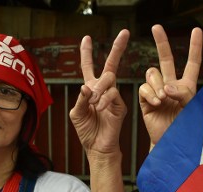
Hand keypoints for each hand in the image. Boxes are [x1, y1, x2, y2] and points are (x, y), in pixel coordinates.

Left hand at [69, 29, 129, 155]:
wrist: (97, 147)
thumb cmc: (86, 131)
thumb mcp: (77, 113)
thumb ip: (80, 99)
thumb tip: (87, 86)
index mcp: (90, 89)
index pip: (88, 67)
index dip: (86, 53)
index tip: (87, 38)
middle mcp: (103, 90)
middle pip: (110, 64)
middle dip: (118, 47)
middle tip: (125, 32)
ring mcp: (113, 97)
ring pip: (110, 78)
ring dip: (99, 88)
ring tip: (93, 103)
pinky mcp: (120, 105)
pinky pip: (113, 93)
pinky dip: (104, 99)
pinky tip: (99, 107)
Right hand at [138, 25, 202, 144]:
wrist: (171, 146)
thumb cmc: (185, 131)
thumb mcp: (192, 109)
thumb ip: (183, 94)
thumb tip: (167, 87)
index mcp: (187, 87)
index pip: (192, 63)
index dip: (194, 47)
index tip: (196, 30)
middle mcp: (171, 87)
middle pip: (166, 59)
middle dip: (161, 42)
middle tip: (156, 27)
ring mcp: (157, 93)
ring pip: (153, 74)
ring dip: (158, 83)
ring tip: (163, 99)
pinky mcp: (146, 102)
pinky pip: (144, 88)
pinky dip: (150, 93)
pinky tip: (156, 103)